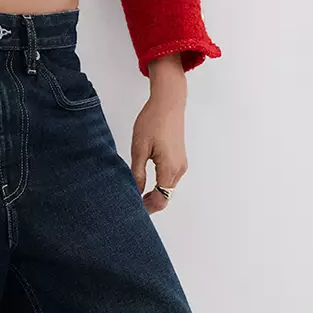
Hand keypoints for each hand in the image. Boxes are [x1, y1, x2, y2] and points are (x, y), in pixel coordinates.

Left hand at [131, 53, 188, 214]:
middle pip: (165, 196)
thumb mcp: (139, 148)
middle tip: (131, 201)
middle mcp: (179, 170)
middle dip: (149, 202)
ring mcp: (181, 164)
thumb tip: (135, 192)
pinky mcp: (179, 157)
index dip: (147, 208)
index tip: (133, 209)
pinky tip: (145, 178)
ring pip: (168, 187)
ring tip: (135, 190)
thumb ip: (137, 173)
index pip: (161, 200)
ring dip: (154, 192)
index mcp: (169, 169)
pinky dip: (159, 182)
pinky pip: (169, 177)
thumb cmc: (153, 122)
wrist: (168, 103)